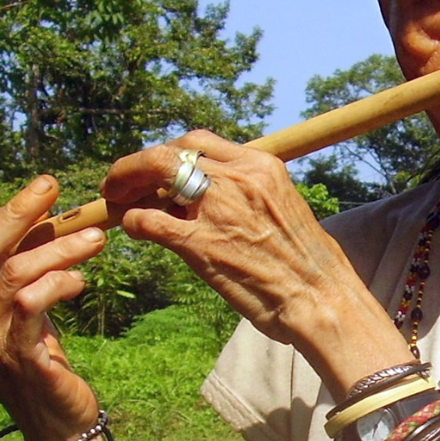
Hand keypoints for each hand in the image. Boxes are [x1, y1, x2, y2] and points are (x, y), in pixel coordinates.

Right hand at [0, 175, 108, 440]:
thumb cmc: (51, 366)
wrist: (61, 428)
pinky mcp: (21, 360)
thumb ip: (32, 279)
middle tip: (56, 191)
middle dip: (20, 214)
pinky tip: (82, 282)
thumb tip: (54, 226)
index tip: (43, 189)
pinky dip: (58, 284)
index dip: (6, 213)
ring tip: (97, 240)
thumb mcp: (34, 318)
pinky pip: (30, 308)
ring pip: (14, 275)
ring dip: (58, 249)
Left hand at [100, 130, 415, 393]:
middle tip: (123, 181)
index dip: (171, 153)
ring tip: (119, 201)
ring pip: (154, 172)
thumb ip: (249, 193)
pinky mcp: (200, 244)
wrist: (320, 298)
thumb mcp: (282, 207)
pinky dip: (133, 221)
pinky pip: (147, 220)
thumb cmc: (307, 263)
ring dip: (128, 185)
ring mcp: (218, 208)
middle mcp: (239, 177)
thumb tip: (215, 196)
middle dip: (140, 163)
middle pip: (172, 150)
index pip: (201, 142)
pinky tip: (134, 229)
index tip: (159, 170)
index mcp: (262, 166)